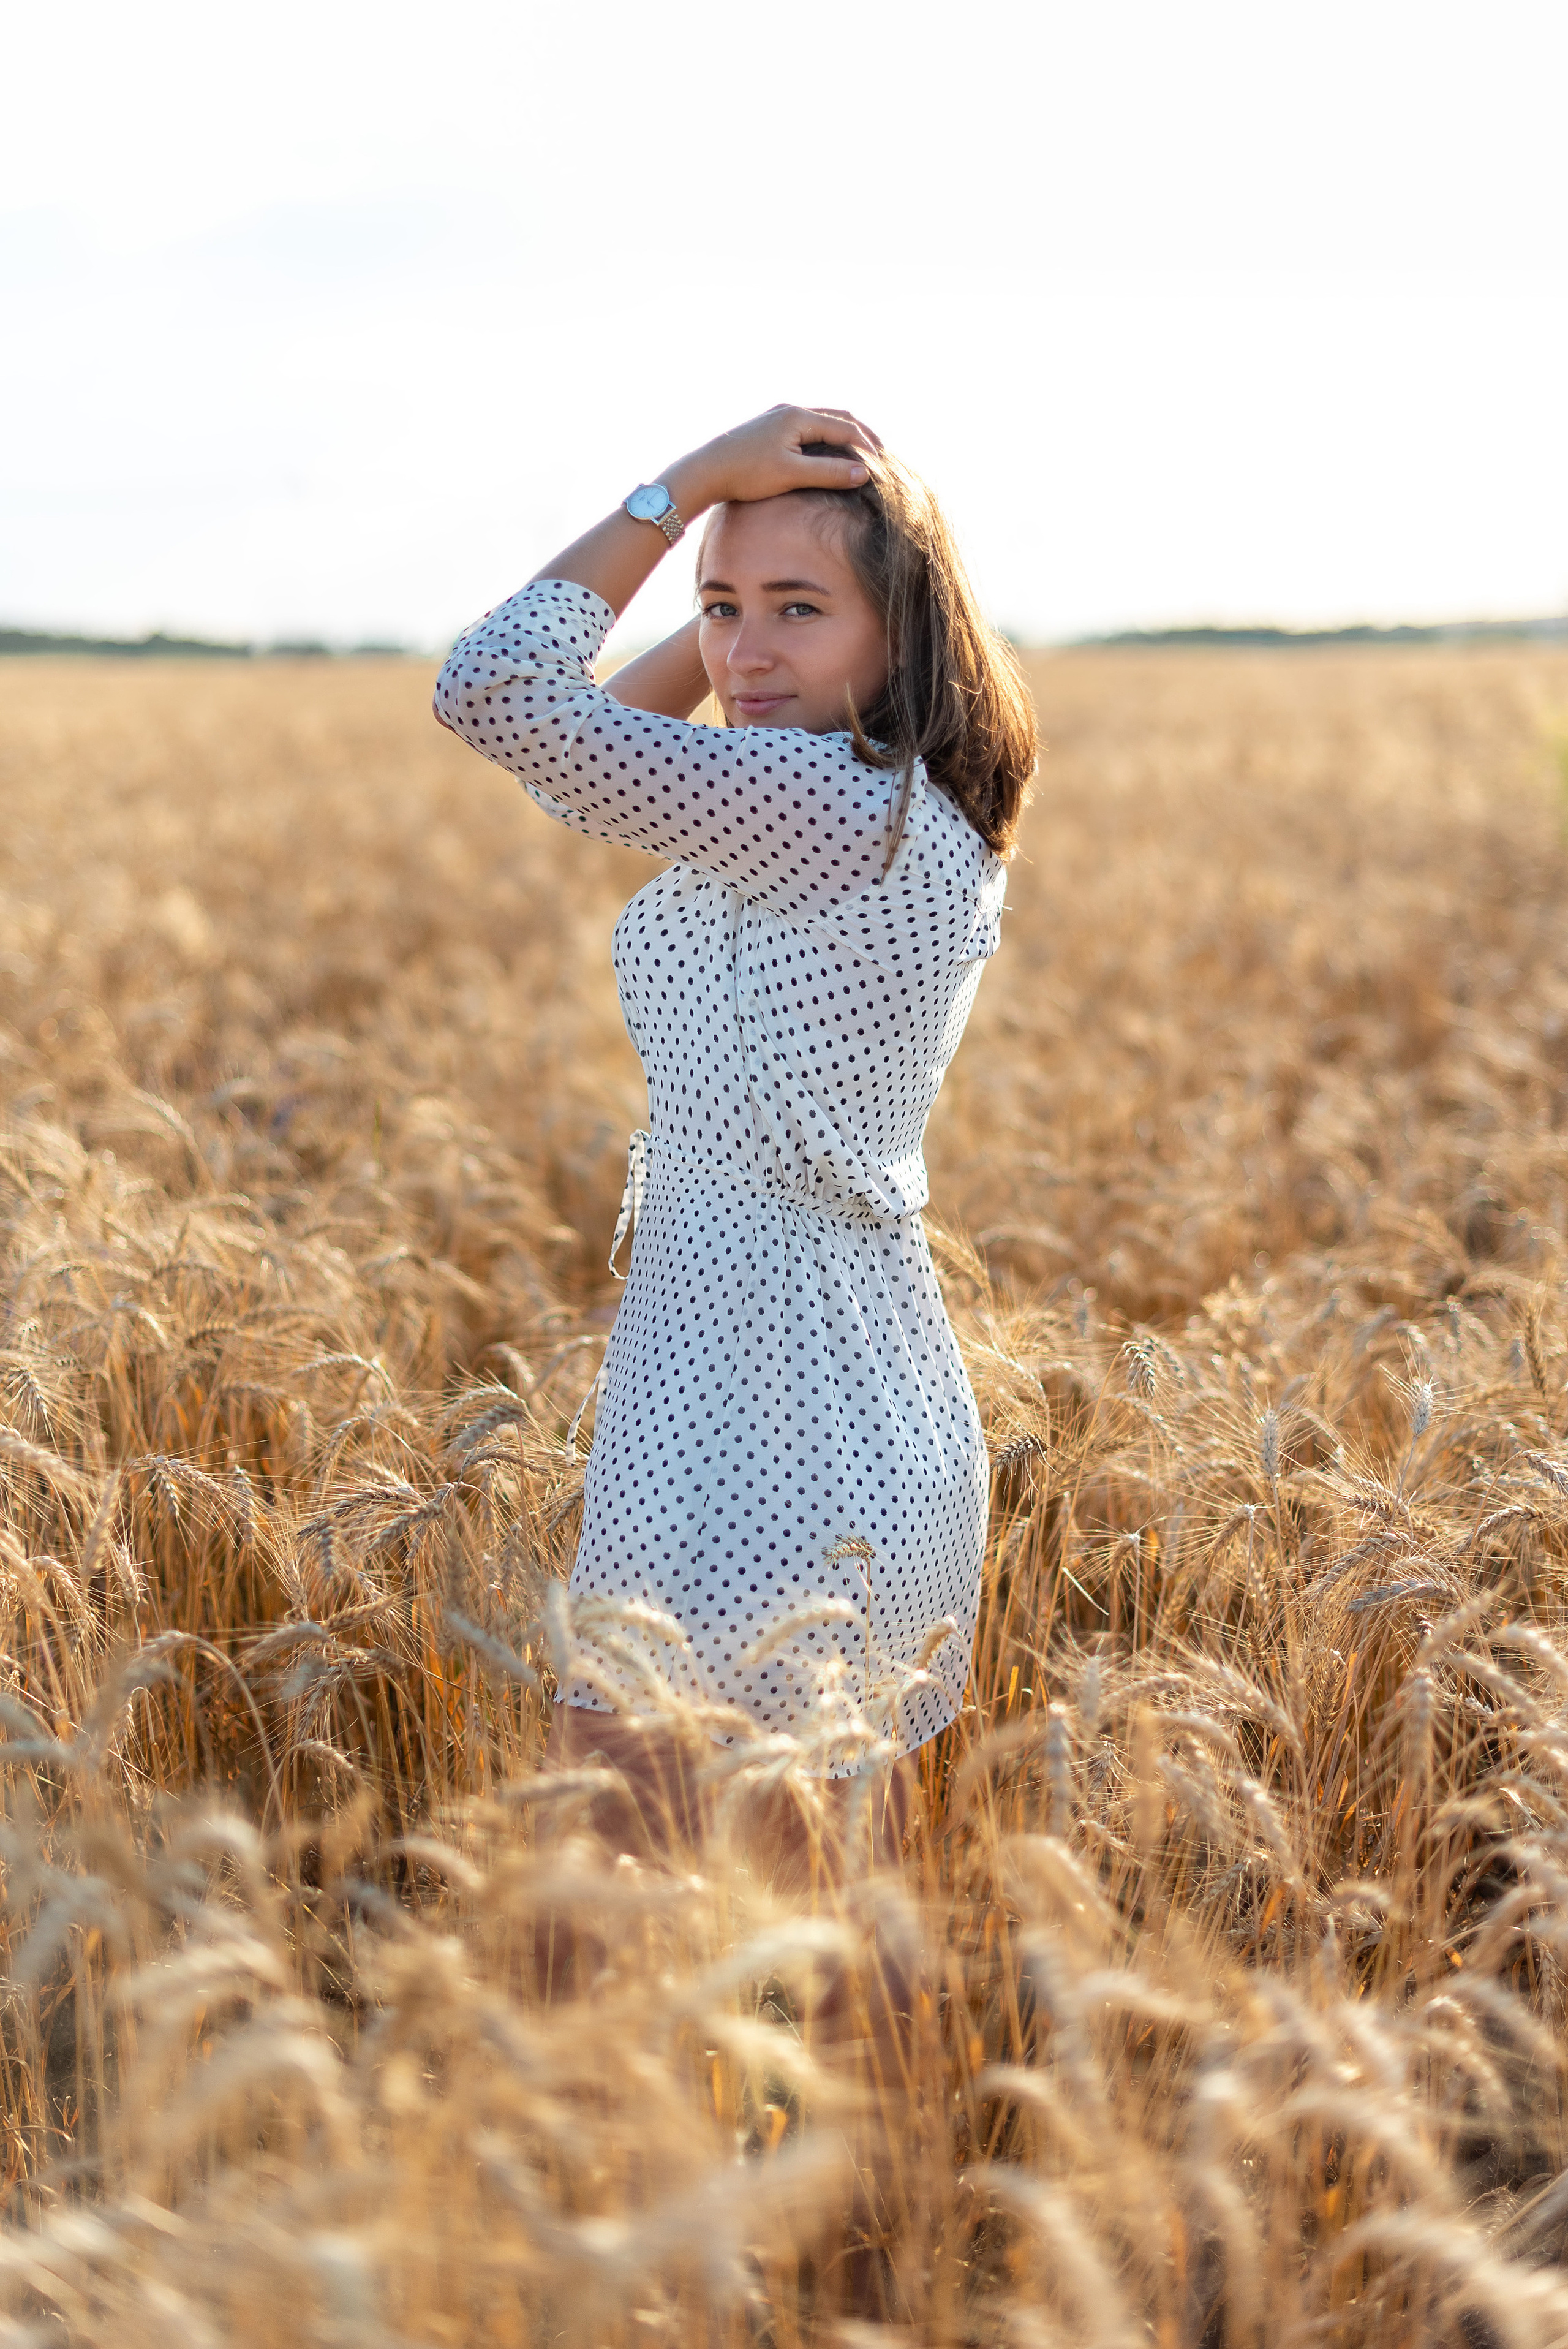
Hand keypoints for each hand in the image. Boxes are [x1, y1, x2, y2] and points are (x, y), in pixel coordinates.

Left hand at [670, 405, 883, 512]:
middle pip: (839, 418)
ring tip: (863, 455)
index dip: (868, 448)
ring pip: (824, 421)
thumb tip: (863, 473)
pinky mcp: (771, 428)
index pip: (846, 429)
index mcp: (799, 416)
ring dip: (846, 437)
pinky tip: (831, 454)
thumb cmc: (745, 474)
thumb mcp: (790, 475)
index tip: (885, 468)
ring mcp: (780, 417)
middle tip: (883, 457)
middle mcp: (791, 410)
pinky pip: (810, 428)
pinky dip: (828, 439)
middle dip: (863, 437)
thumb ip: (828, 473)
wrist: (705, 471)